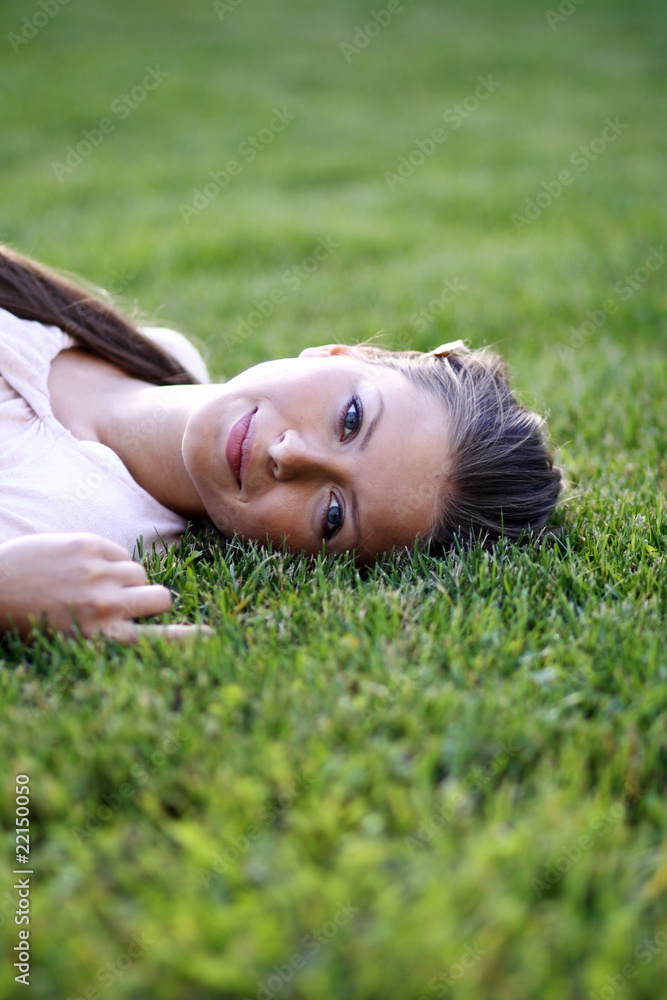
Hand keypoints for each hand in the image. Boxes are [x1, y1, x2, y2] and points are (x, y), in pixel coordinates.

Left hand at [0, 532, 211, 643]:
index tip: (214, 636)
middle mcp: (106, 608)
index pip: (159, 640)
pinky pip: (121, 554)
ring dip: (128, 580)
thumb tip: (150, 610)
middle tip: (135, 600)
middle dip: (155, 598)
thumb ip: (113, 629)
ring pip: (140, 574)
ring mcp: (99, 575)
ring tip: (96, 585)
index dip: (190, 638)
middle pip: (161, 597)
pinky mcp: (90, 547)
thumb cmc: (33, 620)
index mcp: (104, 638)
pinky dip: (109, 561)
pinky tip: (81, 569)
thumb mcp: (75, 638)